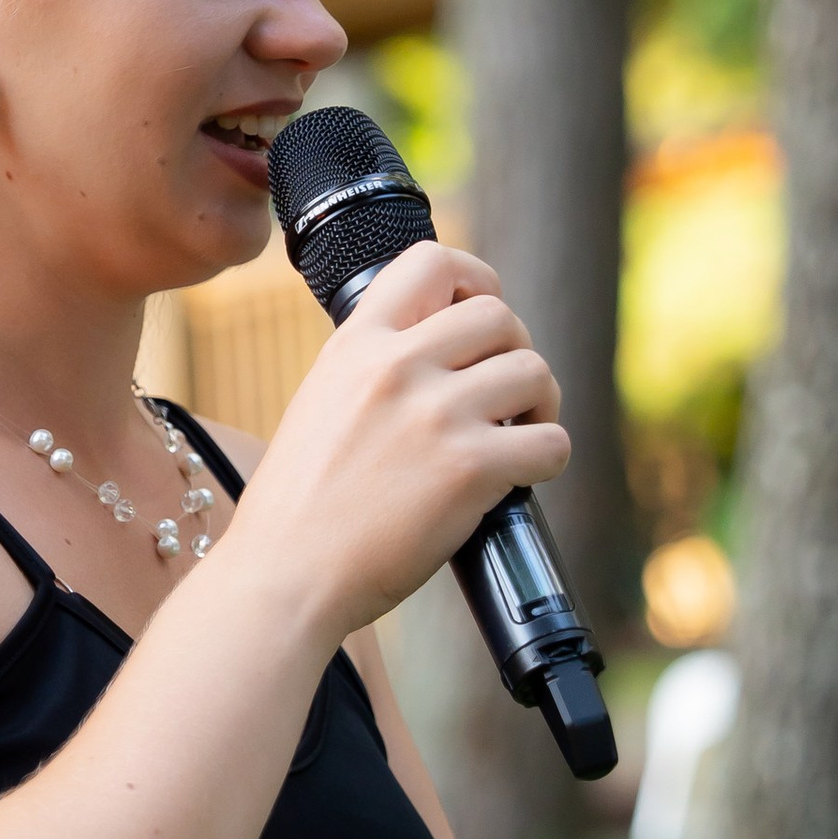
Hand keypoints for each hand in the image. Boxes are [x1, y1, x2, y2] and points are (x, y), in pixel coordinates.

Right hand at [226, 241, 569, 641]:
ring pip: (535, 371)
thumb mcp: (320, 404)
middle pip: (500, 316)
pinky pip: (551, 441)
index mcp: (356, 344)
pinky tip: (522, 477)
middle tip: (505, 396)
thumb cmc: (298, 508)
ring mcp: (436, 414)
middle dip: (514, 353)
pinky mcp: (470, 467)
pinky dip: (548, 458)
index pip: (432, 262)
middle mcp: (397, 366)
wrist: (286, 575)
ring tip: (518, 434)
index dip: (475, 281)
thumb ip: (371, 370)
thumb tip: (434, 359)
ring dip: (540, 404)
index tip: (482, 316)